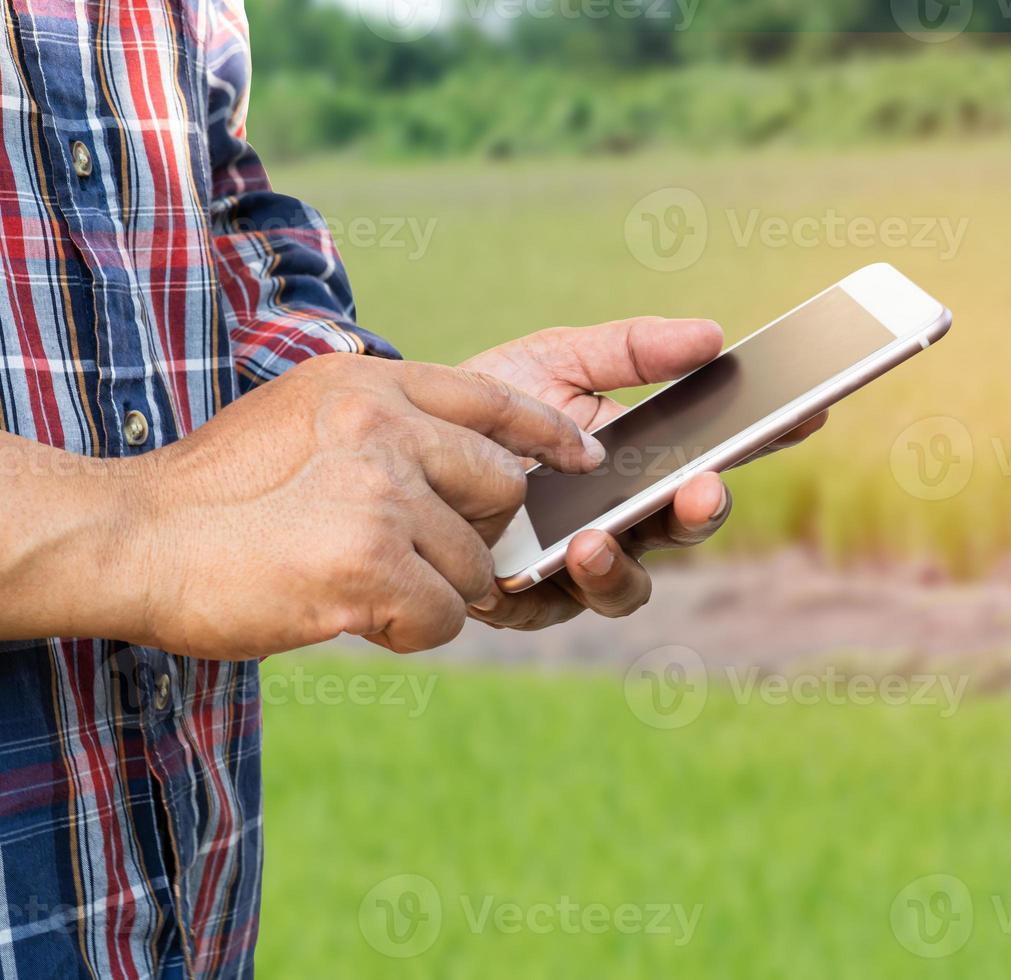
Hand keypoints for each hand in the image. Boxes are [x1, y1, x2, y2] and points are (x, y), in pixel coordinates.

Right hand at [130, 353, 602, 659]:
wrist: (137, 542)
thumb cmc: (220, 492)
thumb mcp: (306, 415)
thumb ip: (387, 423)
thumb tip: (475, 458)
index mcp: (370, 382)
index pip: (492, 397)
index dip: (545, 431)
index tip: (580, 455)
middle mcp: (383, 425)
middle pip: (502, 491)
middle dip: (471, 536)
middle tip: (399, 551)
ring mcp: (380, 492)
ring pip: (475, 567)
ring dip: (429, 591)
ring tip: (350, 580)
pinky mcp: (371, 562)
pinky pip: (445, 617)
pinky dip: (407, 631)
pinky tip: (348, 612)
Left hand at [458, 317, 826, 629]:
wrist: (403, 437)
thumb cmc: (491, 401)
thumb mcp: (559, 358)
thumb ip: (631, 348)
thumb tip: (712, 334)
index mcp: (645, 465)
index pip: (718, 456)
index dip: (767, 439)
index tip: (808, 413)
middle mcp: (625, 522)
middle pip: (685, 529)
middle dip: (703, 511)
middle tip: (706, 486)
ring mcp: (580, 565)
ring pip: (629, 586)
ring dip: (623, 566)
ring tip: (599, 538)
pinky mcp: (528, 599)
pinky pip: (558, 607)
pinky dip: (560, 587)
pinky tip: (551, 558)